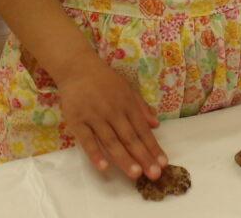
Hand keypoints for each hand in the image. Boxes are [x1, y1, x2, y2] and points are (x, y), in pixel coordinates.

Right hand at [56, 55, 166, 180]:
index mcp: (127, 104)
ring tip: (135, 175)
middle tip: (154, 174)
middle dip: (143, 156)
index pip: (142, 129)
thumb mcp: (127, 89)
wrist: (77, 67)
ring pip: (111, 141)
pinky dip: (95, 154)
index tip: (163, 163)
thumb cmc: (104, 79)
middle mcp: (113, 111)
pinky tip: (104, 168)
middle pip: (130, 138)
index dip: (153, 147)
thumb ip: (141, 107)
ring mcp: (95, 117)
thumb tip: (156, 125)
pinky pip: (87, 140)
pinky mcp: (77, 121)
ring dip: (124, 158)